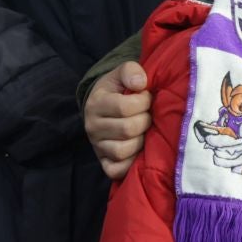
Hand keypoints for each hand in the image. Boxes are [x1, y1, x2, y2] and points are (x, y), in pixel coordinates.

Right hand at [85, 61, 151, 181]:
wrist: (104, 106)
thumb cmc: (118, 89)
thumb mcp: (122, 74)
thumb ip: (131, 71)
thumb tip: (141, 83)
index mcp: (96, 103)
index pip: (124, 107)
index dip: (143, 102)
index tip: (147, 98)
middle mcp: (92, 127)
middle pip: (126, 129)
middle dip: (145, 121)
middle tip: (148, 115)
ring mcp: (97, 146)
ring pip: (122, 151)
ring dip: (140, 142)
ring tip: (145, 131)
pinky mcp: (104, 163)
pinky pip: (116, 170)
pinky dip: (130, 163)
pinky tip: (139, 151)